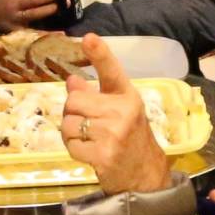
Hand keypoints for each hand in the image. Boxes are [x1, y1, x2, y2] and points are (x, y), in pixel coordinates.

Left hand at [62, 34, 171, 194]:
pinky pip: (71, 145)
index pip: (111, 70)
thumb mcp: (117, 112)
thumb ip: (94, 95)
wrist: (146, 176)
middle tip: (88, 125)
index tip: (88, 38)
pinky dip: (75, 150)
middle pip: (74, 101)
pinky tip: (90, 154)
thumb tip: (71, 80)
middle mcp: (122, 111)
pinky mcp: (103, 154)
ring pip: (69, 124)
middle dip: (73, 113)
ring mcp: (113, 133)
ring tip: (90, 140)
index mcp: (127, 96)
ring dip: (72, 134)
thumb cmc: (129, 139)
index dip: (99, 53)